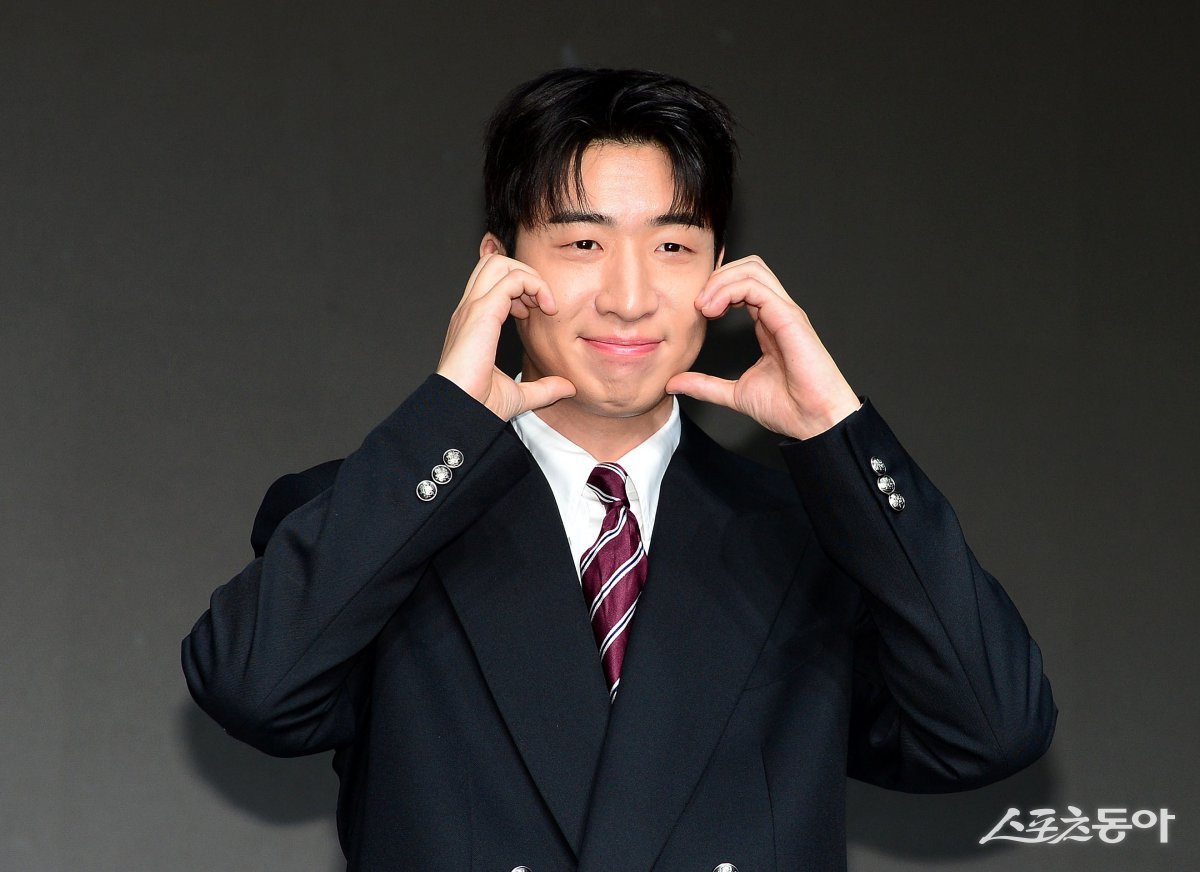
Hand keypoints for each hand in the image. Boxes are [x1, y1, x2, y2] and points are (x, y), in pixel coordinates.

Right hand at [437, 253, 575, 419]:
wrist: (459, 412)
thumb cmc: (478, 405)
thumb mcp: (519, 394)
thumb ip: (543, 388)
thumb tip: (568, 387)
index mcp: (472, 323)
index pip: (491, 282)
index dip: (518, 289)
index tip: (533, 314)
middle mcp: (469, 310)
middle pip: (493, 263)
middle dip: (523, 274)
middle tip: (540, 305)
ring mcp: (473, 309)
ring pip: (499, 263)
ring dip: (528, 276)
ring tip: (543, 305)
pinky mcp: (482, 313)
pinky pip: (512, 279)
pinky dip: (534, 285)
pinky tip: (544, 310)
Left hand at [666, 255, 859, 439]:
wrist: (815, 423)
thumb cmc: (789, 408)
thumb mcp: (734, 394)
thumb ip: (705, 385)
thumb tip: (674, 383)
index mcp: (768, 324)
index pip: (742, 285)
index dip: (716, 289)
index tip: (696, 312)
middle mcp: (778, 313)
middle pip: (747, 267)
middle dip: (716, 277)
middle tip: (696, 304)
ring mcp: (785, 313)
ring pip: (752, 270)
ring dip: (721, 281)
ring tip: (703, 306)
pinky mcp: (790, 318)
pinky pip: (757, 287)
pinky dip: (730, 290)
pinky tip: (713, 311)